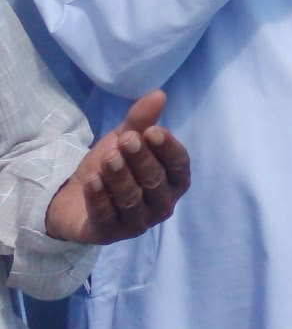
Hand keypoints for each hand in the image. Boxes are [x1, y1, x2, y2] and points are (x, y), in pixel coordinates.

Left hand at [45, 91, 190, 243]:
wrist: (75, 196)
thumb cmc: (112, 166)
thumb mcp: (125, 140)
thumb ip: (141, 120)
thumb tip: (159, 94)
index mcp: (174, 181)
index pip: (179, 165)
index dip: (167, 149)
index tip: (151, 131)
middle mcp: (162, 204)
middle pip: (156, 181)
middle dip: (141, 160)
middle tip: (125, 140)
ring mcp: (138, 222)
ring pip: (132, 200)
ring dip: (120, 177)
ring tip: (108, 158)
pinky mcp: (110, 234)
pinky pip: (106, 216)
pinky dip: (100, 198)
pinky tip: (92, 181)